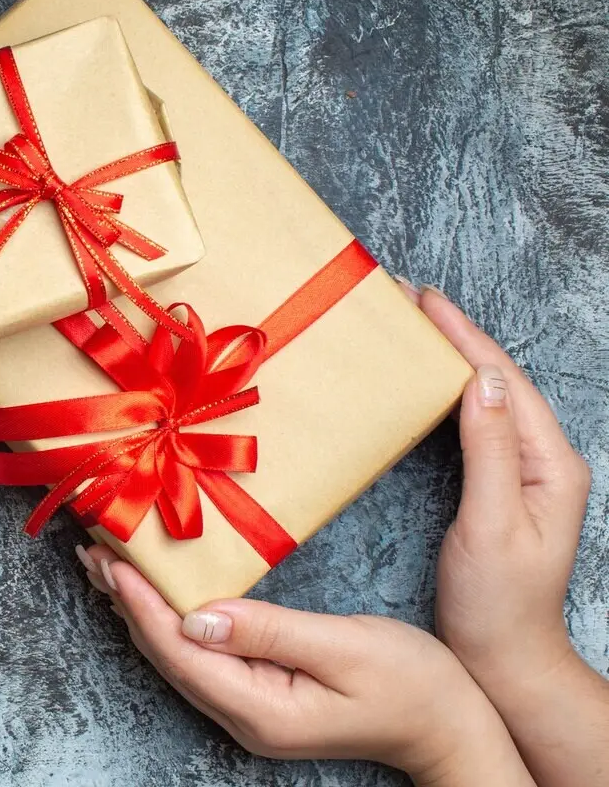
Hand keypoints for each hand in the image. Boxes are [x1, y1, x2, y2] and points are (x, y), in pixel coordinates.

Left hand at [78, 544, 532, 785]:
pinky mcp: (258, 697)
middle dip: (124, 600)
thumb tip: (198, 615)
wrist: (452, 728)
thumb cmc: (414, 685)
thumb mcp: (345, 648)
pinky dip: (167, 618)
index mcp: (260, 709)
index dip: (139, 602)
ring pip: (175, 655)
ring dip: (138, 608)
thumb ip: (269, 631)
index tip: (109, 558)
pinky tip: (154, 594)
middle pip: (165, 653)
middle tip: (90, 547)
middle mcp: (242, 717)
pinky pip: (197, 655)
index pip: (179, 648)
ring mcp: (248, 712)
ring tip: (104, 563)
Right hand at [409, 284, 608, 786]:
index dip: (462, 336)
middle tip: (406, 298)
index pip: (502, 380)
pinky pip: (473, 421)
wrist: (505, 658)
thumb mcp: (492, 525)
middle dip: (454, 334)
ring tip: (412, 326)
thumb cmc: (498, 603)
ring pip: (485, 395)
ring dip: (449, 357)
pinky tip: (422, 381)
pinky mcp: (500, 484)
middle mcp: (543, 459)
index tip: (423, 299)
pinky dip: (445, 391)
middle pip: (496, 379)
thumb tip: (480, 380)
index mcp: (550, 463)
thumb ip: (490, 451)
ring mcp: (523, 471)